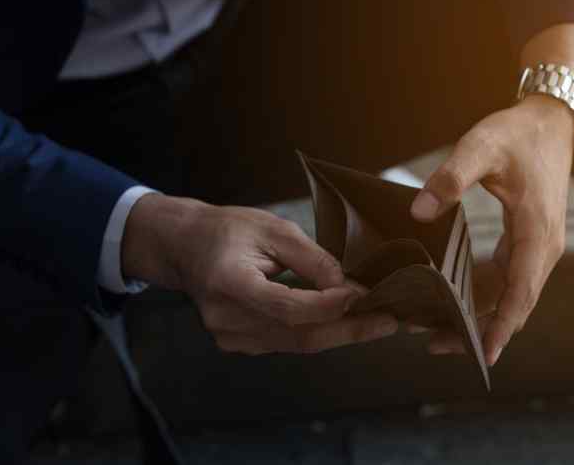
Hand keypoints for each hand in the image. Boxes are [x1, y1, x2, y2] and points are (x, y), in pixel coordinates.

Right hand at [122, 196, 397, 353]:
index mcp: (229, 282)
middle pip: (297, 334)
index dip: (329, 305)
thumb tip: (347, 286)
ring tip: (376, 322)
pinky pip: (285, 342)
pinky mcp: (237, 343)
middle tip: (387, 322)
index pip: (287, 307)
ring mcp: (229, 336)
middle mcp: (225, 318)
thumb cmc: (229, 230)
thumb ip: (311, 259)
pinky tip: (342, 322)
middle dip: (348, 329)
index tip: (362, 294)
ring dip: (338, 333)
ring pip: (296, 343)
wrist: (186, 247)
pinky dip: (317, 332)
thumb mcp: (273, 229)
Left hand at [410, 94, 573, 364]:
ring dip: (483, 315)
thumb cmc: (518, 134)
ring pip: (514, 295)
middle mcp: (545, 247)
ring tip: (440, 329)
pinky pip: (512, 279)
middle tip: (436, 344)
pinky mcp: (533, 241)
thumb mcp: (480, 147)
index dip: (500, 326)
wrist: (552, 121)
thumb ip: (450, 178)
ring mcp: (542, 246)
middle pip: (516, 304)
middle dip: (482, 330)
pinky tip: (459, 299)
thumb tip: (419, 212)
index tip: (483, 356)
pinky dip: (488, 295)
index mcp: (537, 231)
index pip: (520, 292)